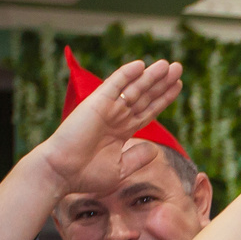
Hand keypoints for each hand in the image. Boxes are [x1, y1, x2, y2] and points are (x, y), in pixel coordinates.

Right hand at [33, 58, 183, 194]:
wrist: (62, 172)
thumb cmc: (87, 175)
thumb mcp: (121, 169)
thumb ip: (138, 157)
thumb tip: (155, 148)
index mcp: (123, 131)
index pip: (148, 110)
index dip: (163, 98)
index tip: (177, 85)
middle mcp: (116, 117)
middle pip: (145, 96)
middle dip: (161, 83)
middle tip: (178, 67)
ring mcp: (107, 109)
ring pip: (133, 88)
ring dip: (150, 76)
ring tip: (167, 64)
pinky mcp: (96, 103)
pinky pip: (114, 85)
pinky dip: (126, 74)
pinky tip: (140, 65)